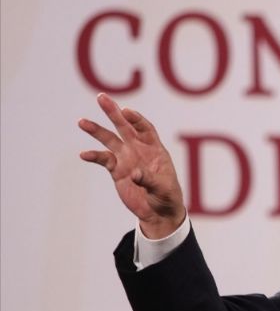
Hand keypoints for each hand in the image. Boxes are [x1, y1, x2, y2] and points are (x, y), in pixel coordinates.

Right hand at [79, 93, 185, 237]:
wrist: (158, 212)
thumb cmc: (167, 197)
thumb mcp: (162, 188)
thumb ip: (149, 179)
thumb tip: (134, 173)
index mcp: (155, 149)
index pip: (145, 128)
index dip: (136, 119)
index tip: (126, 112)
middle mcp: (138, 149)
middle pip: (125, 127)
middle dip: (113, 112)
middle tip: (101, 97)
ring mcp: (126, 158)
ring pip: (110, 140)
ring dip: (96, 130)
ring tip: (82, 122)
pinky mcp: (116, 170)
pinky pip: (103, 159)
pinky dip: (94, 156)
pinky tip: (84, 155)